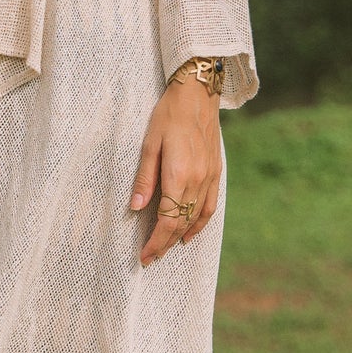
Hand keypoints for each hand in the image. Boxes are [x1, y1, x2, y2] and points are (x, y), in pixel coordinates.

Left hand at [130, 77, 221, 267]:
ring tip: (166, 249)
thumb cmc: (168, 115)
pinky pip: (210, 206)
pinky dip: (200, 223)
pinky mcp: (216, 172)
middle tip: (150, 258)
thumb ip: (145, 179)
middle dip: (164, 244)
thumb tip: (135, 208)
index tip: (143, 256)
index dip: (155, 242)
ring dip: (181, 237)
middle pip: (181, 223)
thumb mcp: (150, 145)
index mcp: (179, 175)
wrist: (198, 94)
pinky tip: (190, 232)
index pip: (167, 220)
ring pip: (197, 218)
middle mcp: (198, 180)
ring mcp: (210, 177)